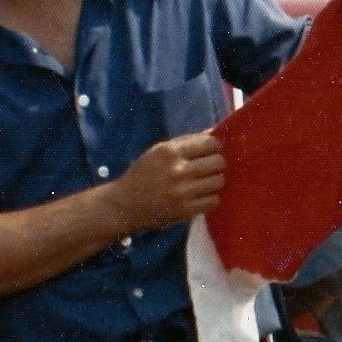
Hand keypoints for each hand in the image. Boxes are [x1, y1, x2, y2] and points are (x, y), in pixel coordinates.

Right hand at [108, 133, 224, 232]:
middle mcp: (177, 169)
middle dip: (217, 164)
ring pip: (219, 181)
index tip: (213, 152)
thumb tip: (214, 132)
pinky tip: (200, 197)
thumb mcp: (158, 152)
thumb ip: (186, 142)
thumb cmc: (142, 175)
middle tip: (209, 169)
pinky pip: (214, 201)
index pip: (210, 143)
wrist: (123, 204)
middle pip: (219, 162)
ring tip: (204, 184)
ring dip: (214, 182)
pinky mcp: (185, 210)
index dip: (216, 147)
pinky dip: (210, 198)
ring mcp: (182, 191)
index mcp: (169, 151)